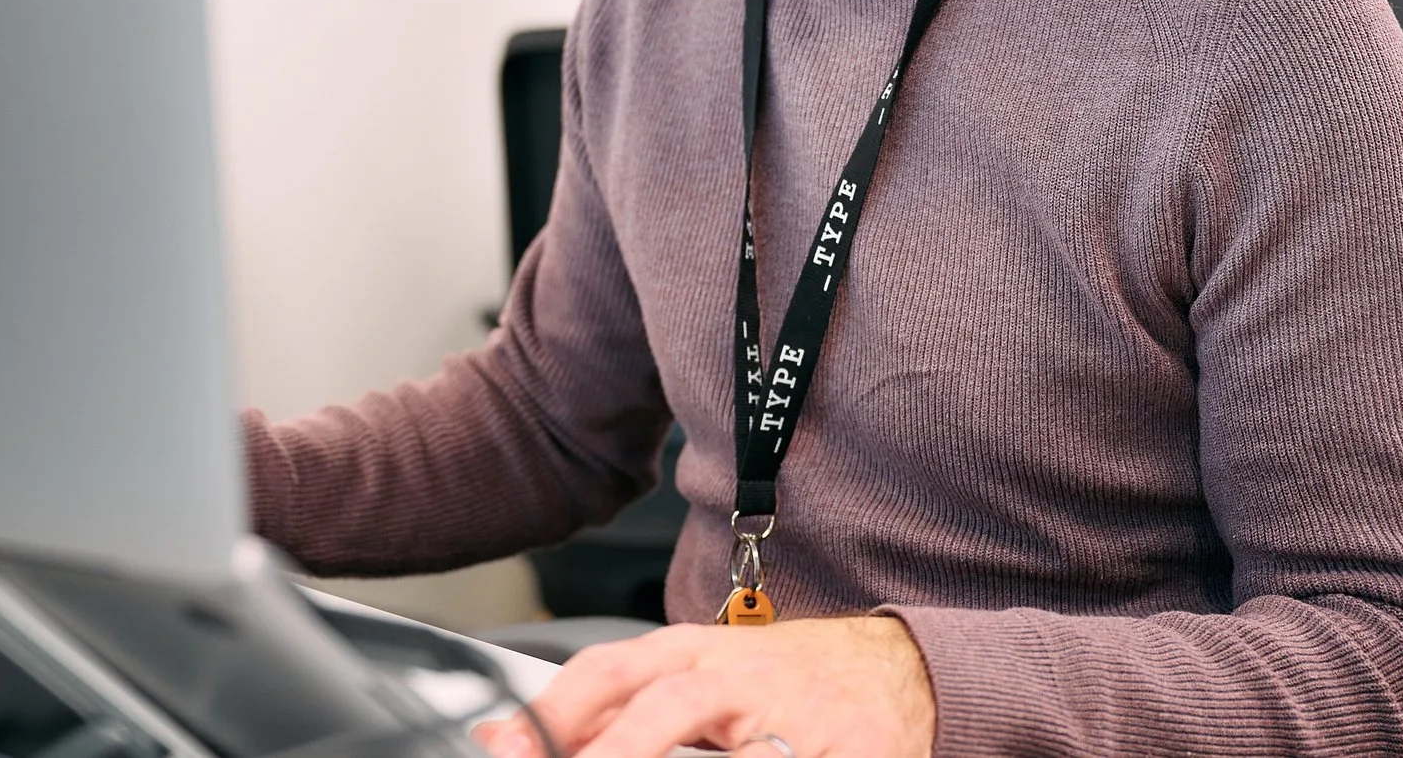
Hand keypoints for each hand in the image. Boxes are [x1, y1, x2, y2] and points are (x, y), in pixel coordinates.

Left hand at [474, 616, 934, 757]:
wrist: (898, 671)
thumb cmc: (783, 682)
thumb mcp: (696, 682)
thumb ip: (612, 710)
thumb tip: (508, 738)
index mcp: (692, 656)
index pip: (608, 670)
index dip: (554, 713)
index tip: (504, 746)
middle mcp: (737, 676)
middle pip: (665, 705)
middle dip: (612, 750)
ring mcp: (794, 715)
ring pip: (735, 745)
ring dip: (664, 757)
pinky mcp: (848, 750)